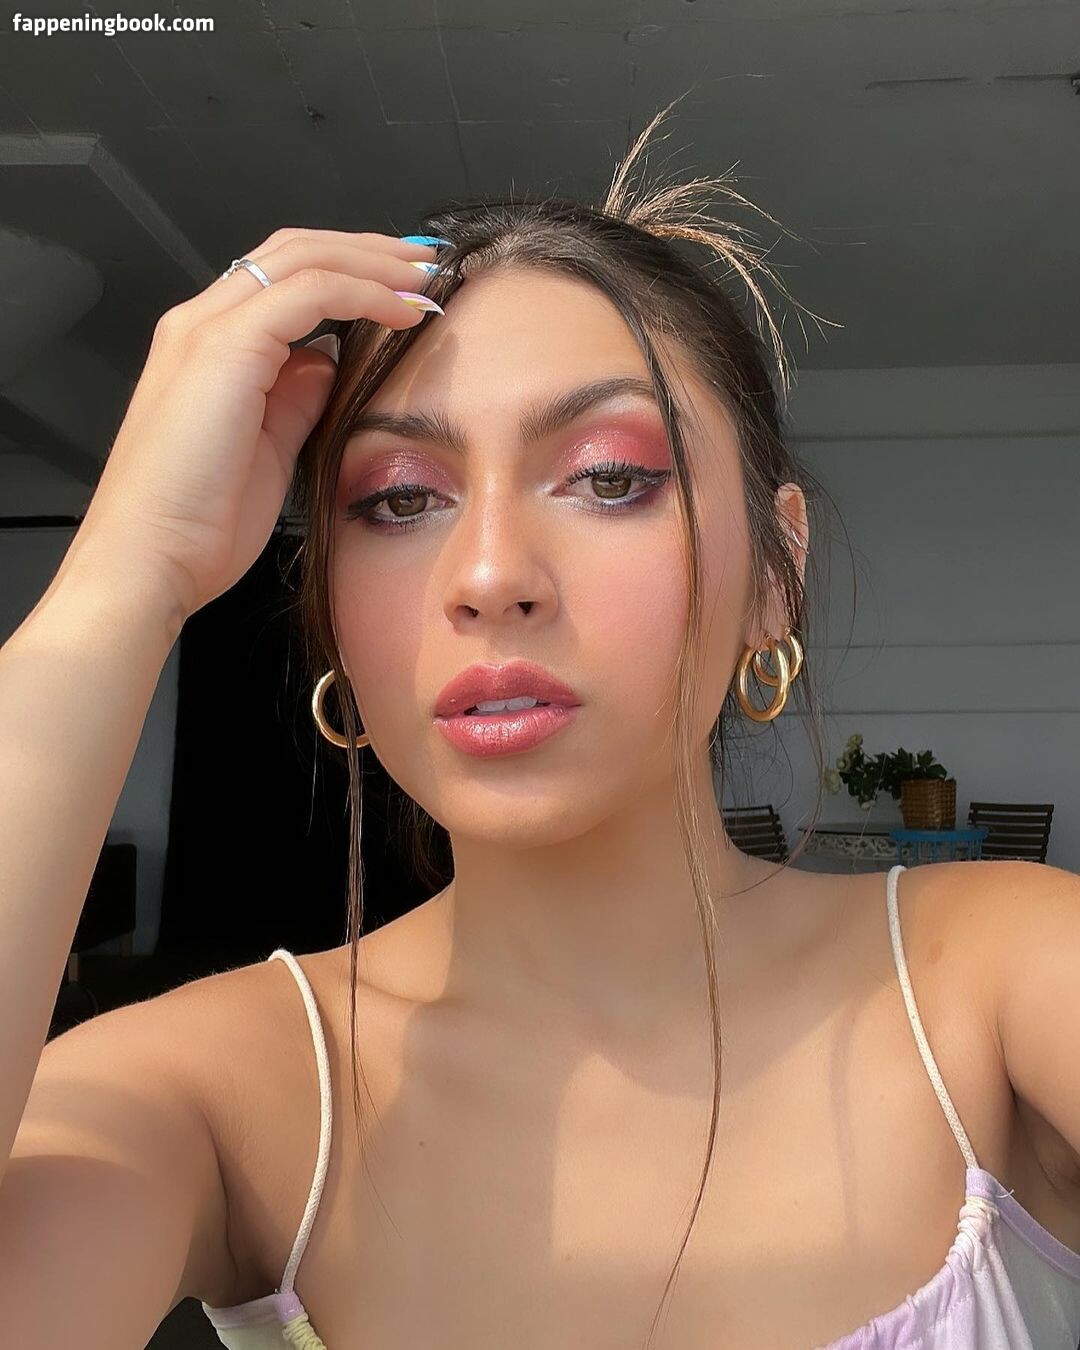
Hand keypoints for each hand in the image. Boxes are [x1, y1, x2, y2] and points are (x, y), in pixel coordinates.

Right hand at [76, 228, 441, 625]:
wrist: (149, 558)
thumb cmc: (199, 523)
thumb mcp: (269, 449)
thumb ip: (295, 398)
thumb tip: (330, 361)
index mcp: (206, 345)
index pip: (282, 277)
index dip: (347, 269)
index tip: (404, 287)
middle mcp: (200, 321)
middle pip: (295, 250)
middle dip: (368, 249)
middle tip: (426, 262)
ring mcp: (209, 328)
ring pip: (304, 257)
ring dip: (375, 262)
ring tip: (427, 278)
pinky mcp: (227, 346)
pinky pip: (311, 293)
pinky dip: (366, 293)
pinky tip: (406, 313)